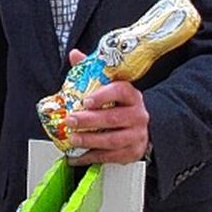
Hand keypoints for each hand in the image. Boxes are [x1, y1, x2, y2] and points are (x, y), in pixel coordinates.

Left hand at [63, 49, 150, 165]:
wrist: (140, 127)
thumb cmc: (121, 105)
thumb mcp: (110, 87)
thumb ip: (92, 71)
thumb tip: (74, 55)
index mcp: (132, 96)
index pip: (120, 91)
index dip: (103, 95)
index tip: (86, 100)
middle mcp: (138, 115)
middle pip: (114, 118)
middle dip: (89, 120)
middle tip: (71, 120)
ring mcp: (137, 135)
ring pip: (113, 139)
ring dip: (90, 140)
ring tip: (73, 138)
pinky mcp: (132, 152)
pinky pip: (110, 156)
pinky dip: (91, 157)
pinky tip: (77, 156)